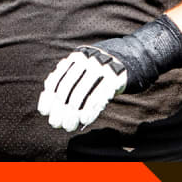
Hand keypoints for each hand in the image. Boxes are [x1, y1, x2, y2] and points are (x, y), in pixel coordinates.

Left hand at [38, 16, 181, 132]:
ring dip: (73, 113)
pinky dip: (89, 110)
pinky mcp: (114, 77)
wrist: (137, 56)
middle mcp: (86, 60)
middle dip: (60, 109)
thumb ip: (69, 77)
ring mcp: (101, 68)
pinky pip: (98, 97)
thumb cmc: (105, 68)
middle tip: (56, 124)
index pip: (57, 79)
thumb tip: (49, 96)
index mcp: (76, 58)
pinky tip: (84, 121)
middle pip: (67, 88)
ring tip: (69, 125)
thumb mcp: (85, 68)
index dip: (48, 97)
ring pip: (81, 93)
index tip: (45, 112)